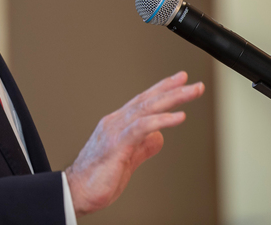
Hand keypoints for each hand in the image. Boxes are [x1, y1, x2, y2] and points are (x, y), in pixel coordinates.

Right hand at [64, 71, 204, 215]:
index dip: (162, 89)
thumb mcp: (127, 159)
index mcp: (117, 124)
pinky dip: (161, 120)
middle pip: (147, 100)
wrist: (76, 192)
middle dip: (172, 89)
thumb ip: (143, 146)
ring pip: (146, 108)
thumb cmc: (98, 178)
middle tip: (194, 83)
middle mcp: (115, 122)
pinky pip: (141, 128)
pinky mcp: (116, 145)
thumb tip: (159, 137)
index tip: (180, 79)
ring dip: (171, 98)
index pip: (142, 101)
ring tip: (191, 92)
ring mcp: (114, 131)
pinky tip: (178, 117)